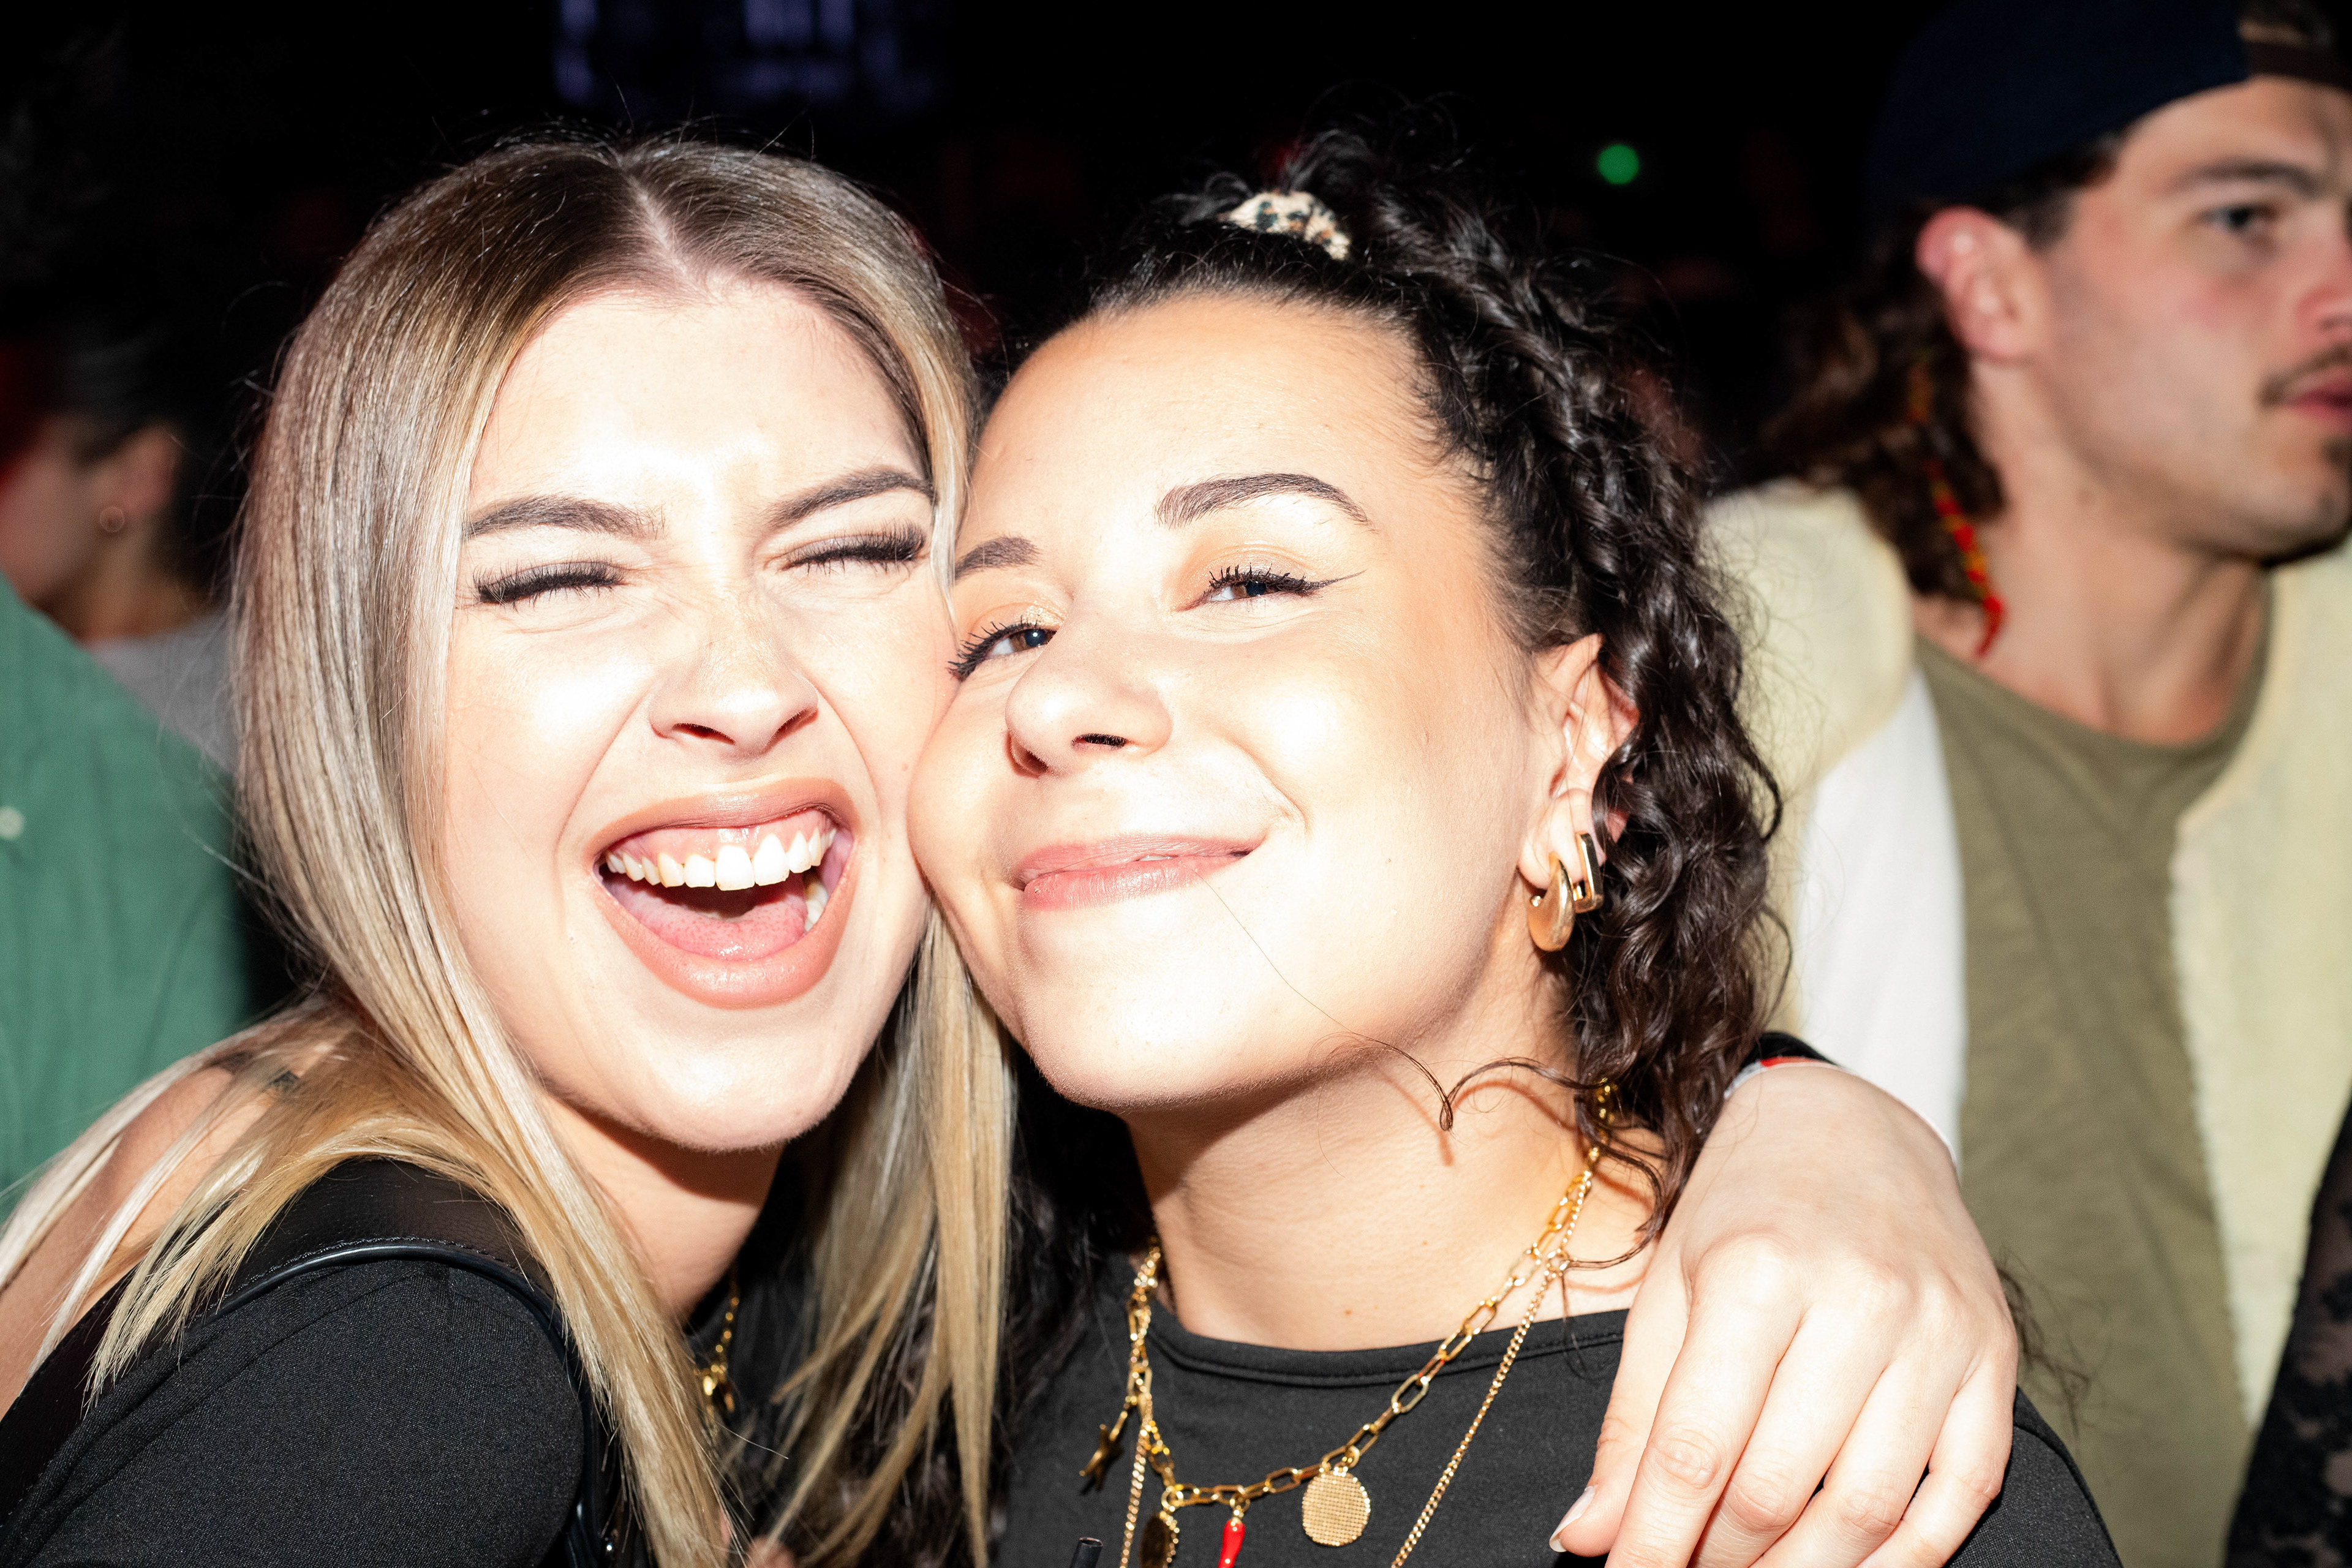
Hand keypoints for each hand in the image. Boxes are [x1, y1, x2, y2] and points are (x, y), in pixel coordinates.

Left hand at [1549, 1063, 2013, 1566]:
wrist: (1851, 1125)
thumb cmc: (1742, 1208)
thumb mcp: (1666, 1289)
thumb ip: (1633, 1419)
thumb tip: (1589, 1536)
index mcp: (1755, 1272)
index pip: (1695, 1449)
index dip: (1654, 1538)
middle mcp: (1857, 1300)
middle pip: (1778, 1488)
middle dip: (1719, 1561)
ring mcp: (1938, 1330)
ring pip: (1870, 1508)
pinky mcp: (1996, 1354)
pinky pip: (1964, 1492)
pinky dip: (1906, 1559)